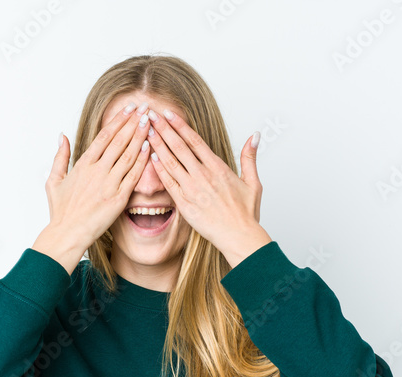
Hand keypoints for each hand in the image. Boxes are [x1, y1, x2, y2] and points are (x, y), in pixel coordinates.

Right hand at [45, 103, 152, 247]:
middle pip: (119, 140)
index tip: (129, 109)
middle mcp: (97, 171)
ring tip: (150, 122)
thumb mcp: (53, 180)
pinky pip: (132, 176)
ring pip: (128, 155)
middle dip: (133, 122)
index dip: (119, 120)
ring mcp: (108, 184)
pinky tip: (149, 147)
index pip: (104, 136)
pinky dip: (141, 161)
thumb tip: (62, 136)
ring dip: (140, 136)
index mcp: (83, 164)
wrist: (67, 233)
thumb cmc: (60, 211)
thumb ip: (60, 156)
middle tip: (146, 108)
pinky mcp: (118, 199)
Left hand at [145, 108, 263, 251]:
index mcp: (218, 168)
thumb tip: (255, 136)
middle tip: (150, 114)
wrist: (239, 236)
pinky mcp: (185, 205)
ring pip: (171, 162)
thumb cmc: (246, 213)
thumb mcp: (253, 182)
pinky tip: (150, 157)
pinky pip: (169, 183)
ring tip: (146, 130)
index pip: (195, 141)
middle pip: (179, 147)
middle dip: (163, 129)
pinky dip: (159, 169)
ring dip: (157, 145)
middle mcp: (203, 176)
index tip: (169, 114)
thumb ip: (250, 157)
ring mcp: (193, 190)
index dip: (180, 125)